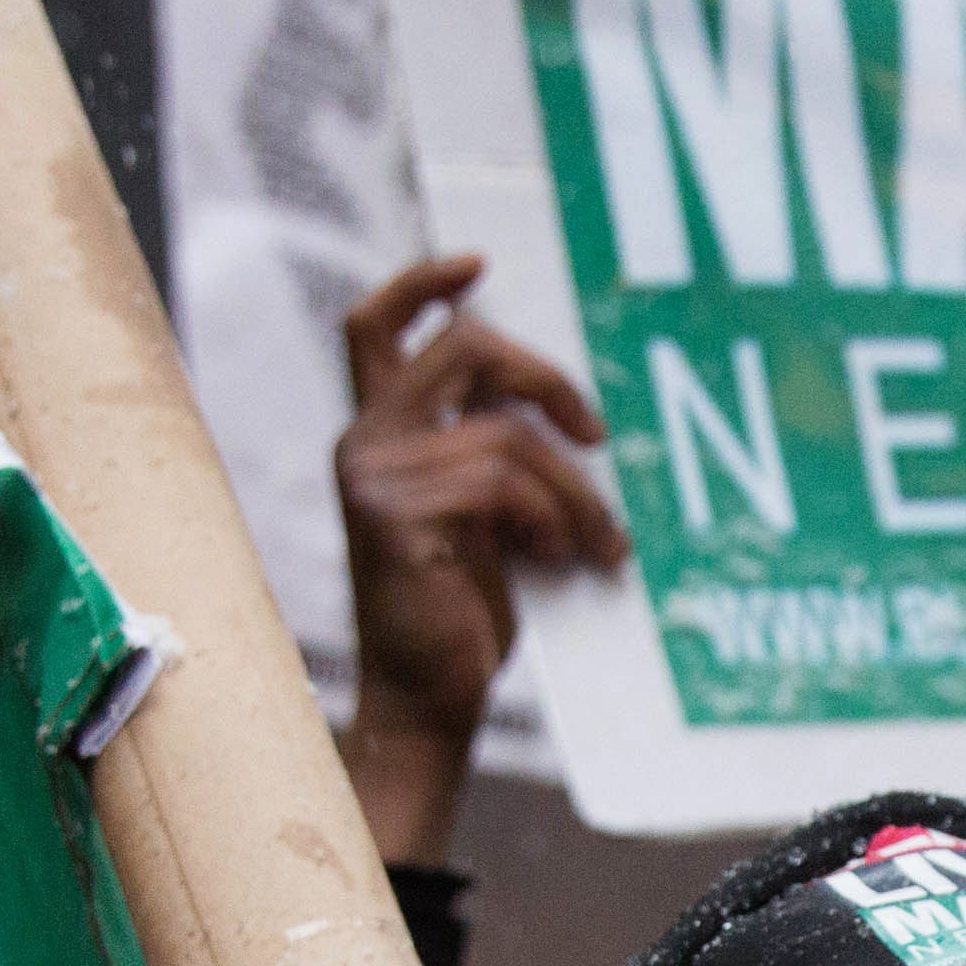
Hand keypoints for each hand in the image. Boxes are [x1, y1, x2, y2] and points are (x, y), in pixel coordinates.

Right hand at [329, 253, 619, 866]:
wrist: (428, 700)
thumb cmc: (462, 612)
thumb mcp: (485, 514)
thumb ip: (498, 450)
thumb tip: (573, 409)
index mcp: (381, 432)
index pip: (374, 326)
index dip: (424, 282)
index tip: (481, 265)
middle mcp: (367, 441)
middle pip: (464, 346)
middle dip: (547, 376)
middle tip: (596, 434)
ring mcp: (375, 474)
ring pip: (505, 431)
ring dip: (575, 489)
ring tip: (599, 542)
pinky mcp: (395, 514)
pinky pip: (503, 482)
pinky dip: (552, 519)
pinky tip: (559, 560)